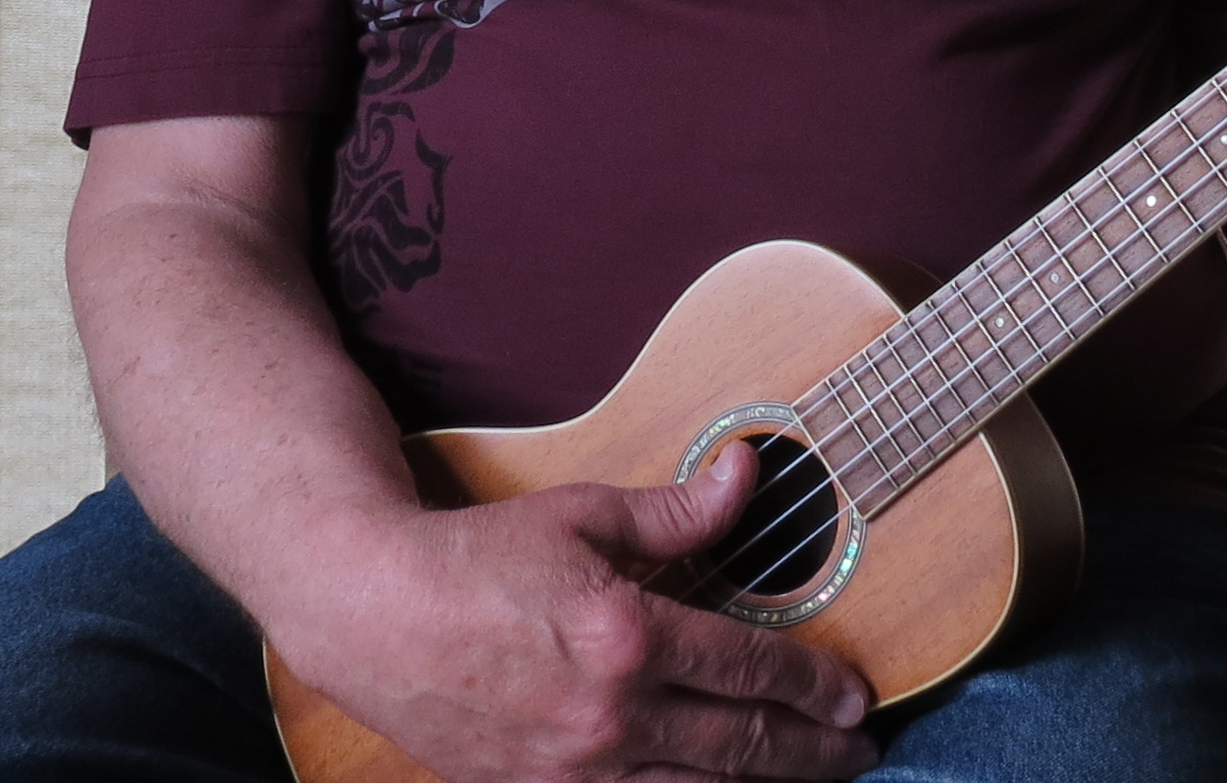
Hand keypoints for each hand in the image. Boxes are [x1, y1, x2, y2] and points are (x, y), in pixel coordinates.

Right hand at [272, 442, 878, 781]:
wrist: (368, 612)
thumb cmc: (473, 555)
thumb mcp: (580, 514)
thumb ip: (675, 509)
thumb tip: (748, 473)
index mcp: (626, 638)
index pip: (751, 671)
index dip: (814, 686)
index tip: (855, 697)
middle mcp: (609, 716)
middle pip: (741, 748)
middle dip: (811, 754)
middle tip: (857, 754)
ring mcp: (573, 768)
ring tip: (806, 779)